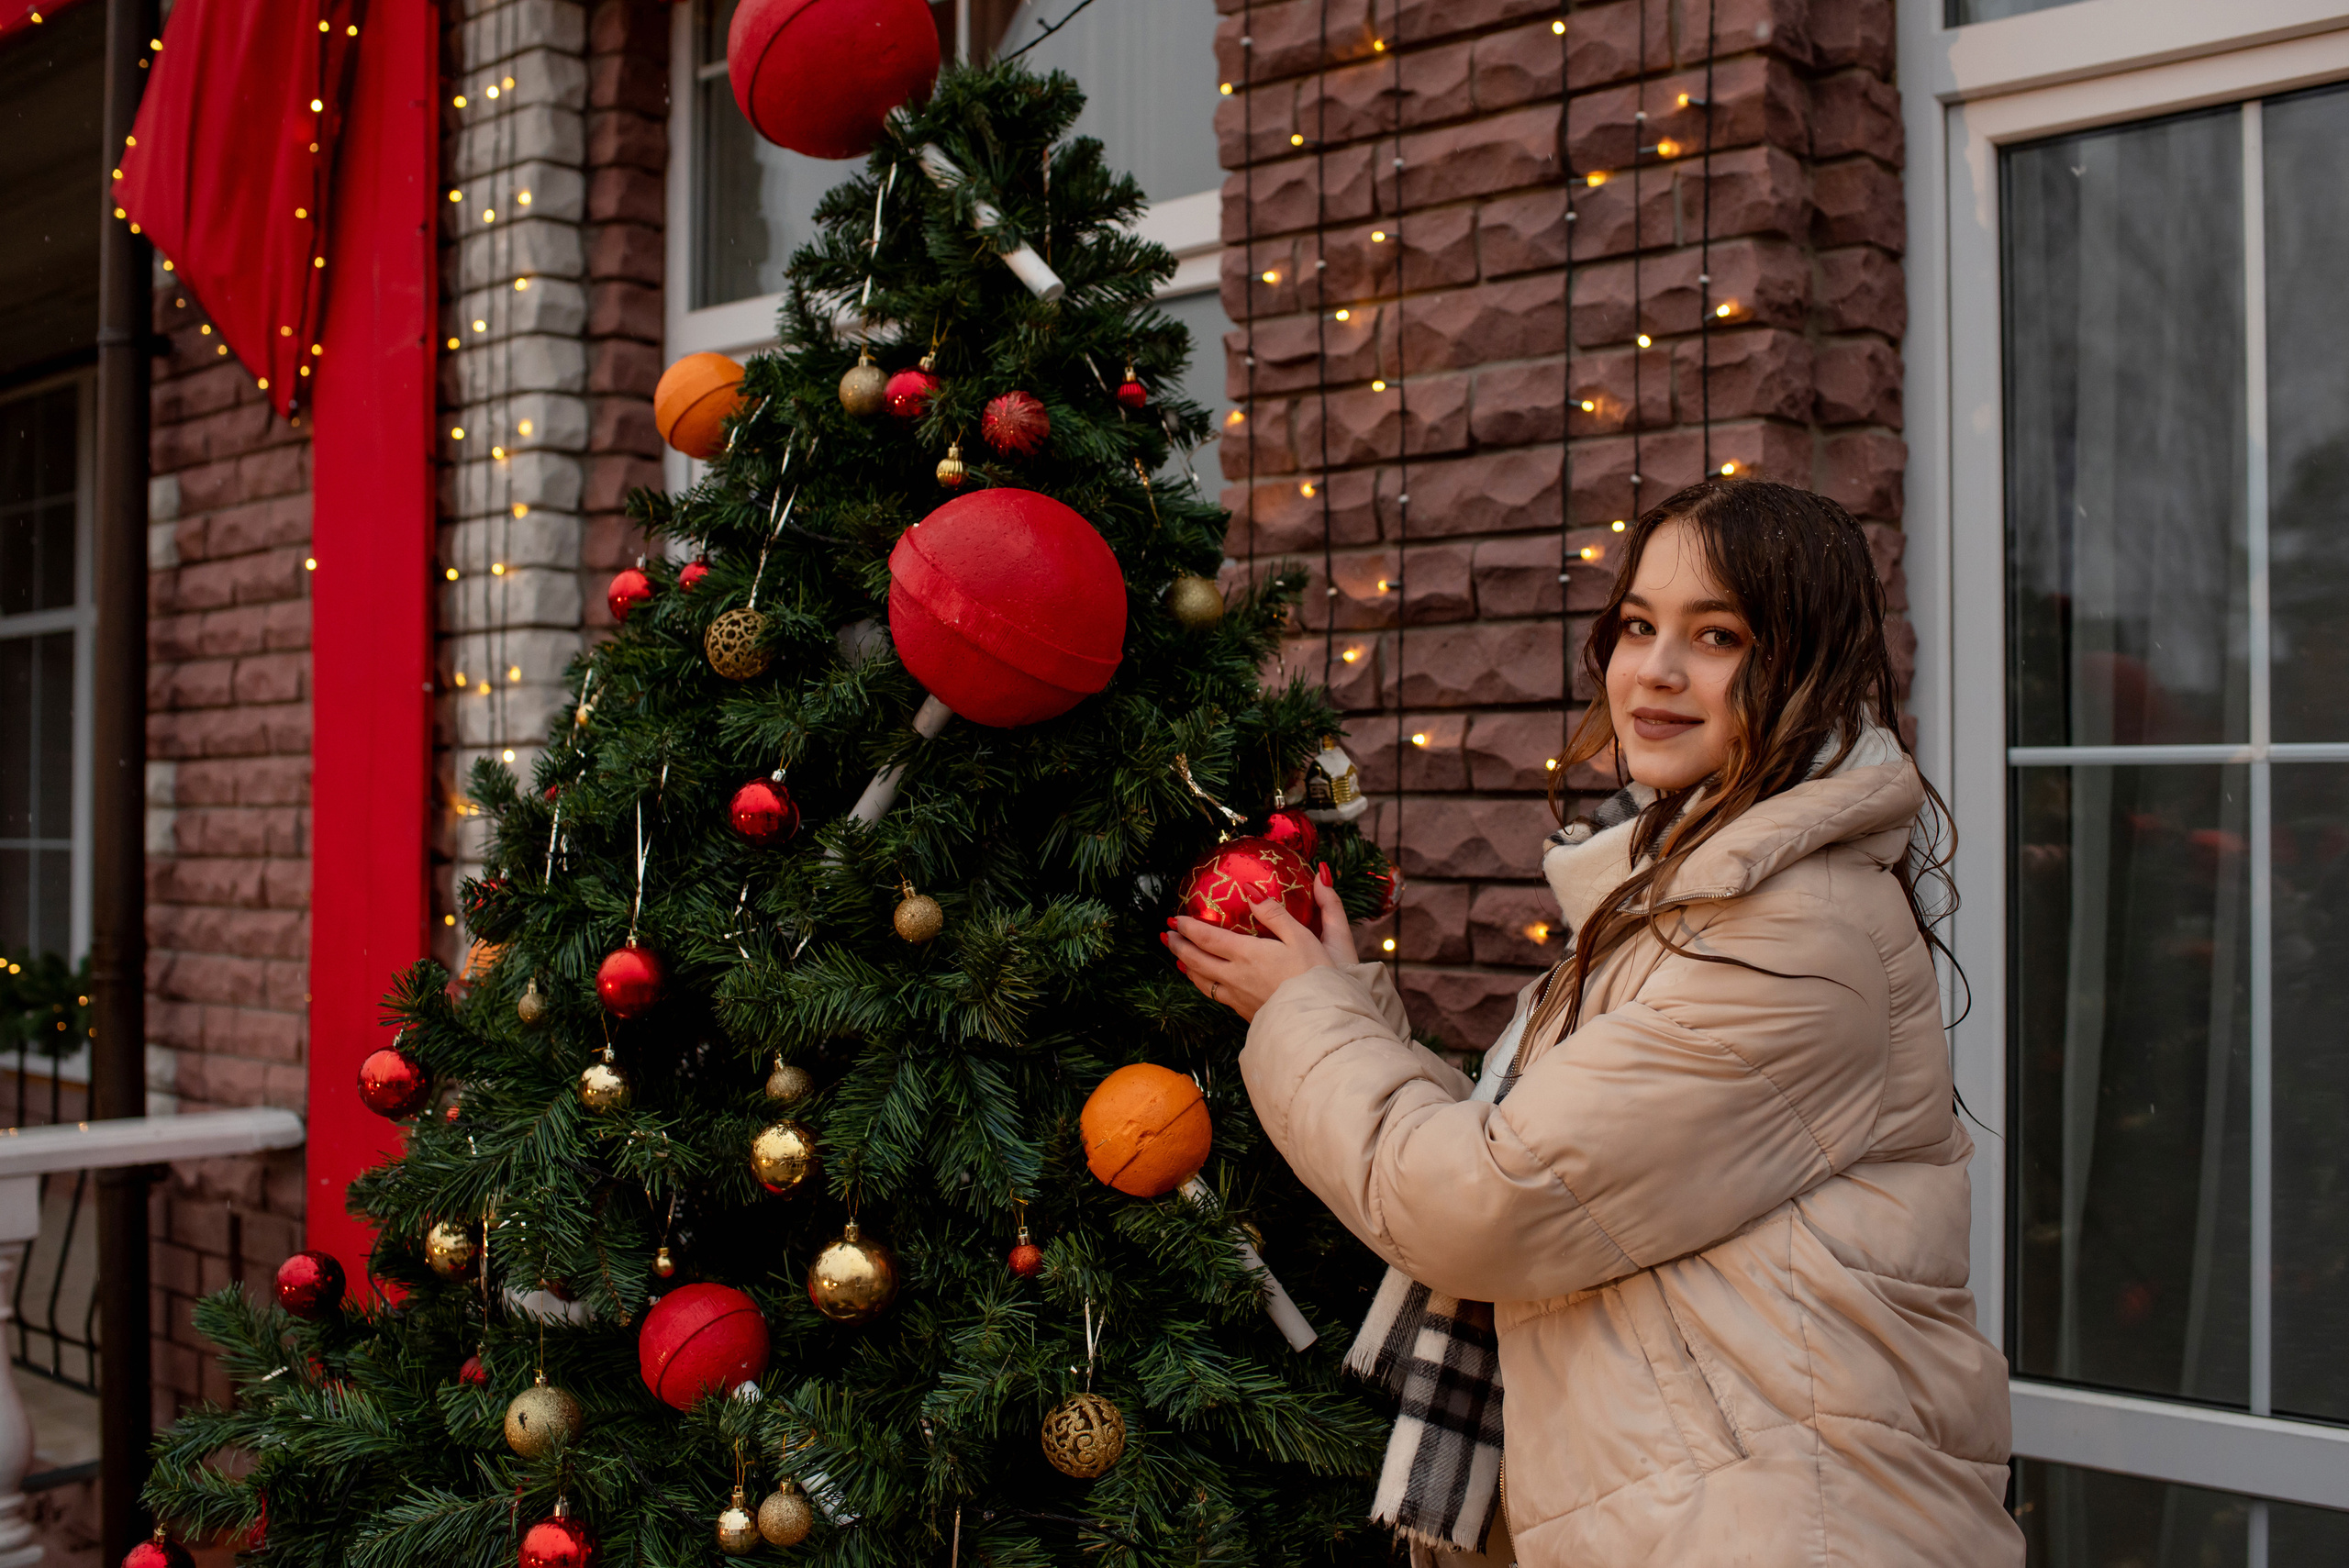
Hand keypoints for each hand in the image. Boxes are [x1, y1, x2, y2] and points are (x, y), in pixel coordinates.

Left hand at [1164, 863, 1356, 1020]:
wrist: (1319, 1020)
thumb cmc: (1315, 975)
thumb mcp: (1301, 936)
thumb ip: (1274, 913)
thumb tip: (1251, 892)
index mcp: (1246, 954)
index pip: (1207, 937)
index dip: (1188, 927)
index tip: (1176, 919)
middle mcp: (1234, 976)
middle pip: (1196, 960)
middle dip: (1179, 946)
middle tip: (1167, 936)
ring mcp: (1237, 997)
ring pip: (1202, 981)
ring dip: (1187, 967)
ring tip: (1179, 959)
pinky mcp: (1245, 1012)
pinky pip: (1215, 996)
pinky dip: (1203, 985)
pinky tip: (1206, 983)